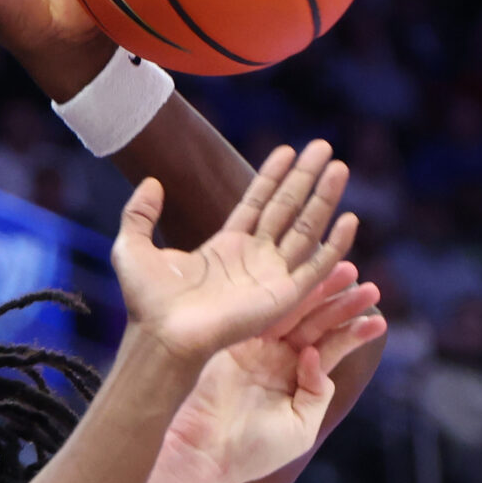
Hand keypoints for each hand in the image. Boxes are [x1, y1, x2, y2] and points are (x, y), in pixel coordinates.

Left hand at [110, 144, 361, 366]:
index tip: (288, 150)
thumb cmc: (147, 302)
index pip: (257, 203)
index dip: (272, 177)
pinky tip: (349, 218)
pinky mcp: (284, 297)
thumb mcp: (132, 247)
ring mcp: (271, 277)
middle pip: (287, 209)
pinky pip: (317, 268)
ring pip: (305, 229)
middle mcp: (253, 260)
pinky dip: (335, 246)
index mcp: (225, 248)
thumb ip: (140, 213)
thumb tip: (151, 182)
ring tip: (339, 166)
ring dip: (324, 198)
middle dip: (305, 178)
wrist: (162, 336)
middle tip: (322, 146)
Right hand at [158, 273, 385, 482]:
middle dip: (342, 305)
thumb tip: (317, 356)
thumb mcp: (299, 428)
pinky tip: (310, 283)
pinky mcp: (233, 340)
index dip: (352, 333)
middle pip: (315, 325)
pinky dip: (288, 299)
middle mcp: (276, 360)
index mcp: (293, 380)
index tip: (378, 322)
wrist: (201, 452)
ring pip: (294, 313)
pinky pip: (266, 314)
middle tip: (371, 289)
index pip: (328, 349)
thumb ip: (316, 393)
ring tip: (349, 273)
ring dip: (320, 292)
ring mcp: (254, 347)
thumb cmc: (251, 451)